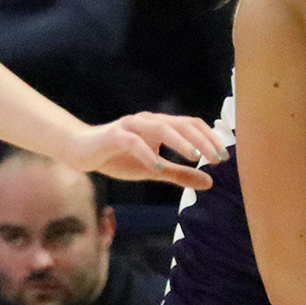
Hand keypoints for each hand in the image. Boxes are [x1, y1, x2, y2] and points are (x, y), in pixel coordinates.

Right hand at [67, 113, 225, 190]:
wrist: (82, 151)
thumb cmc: (119, 158)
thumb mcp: (154, 170)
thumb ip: (180, 174)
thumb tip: (210, 183)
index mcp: (160, 125)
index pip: (191, 125)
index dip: (209, 138)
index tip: (223, 157)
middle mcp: (149, 121)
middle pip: (181, 124)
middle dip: (202, 140)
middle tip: (217, 158)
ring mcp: (131, 126)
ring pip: (161, 127)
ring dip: (180, 141)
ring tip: (194, 156)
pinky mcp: (114, 136)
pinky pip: (134, 142)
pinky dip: (147, 154)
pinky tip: (157, 167)